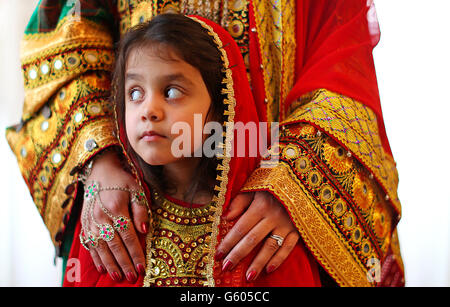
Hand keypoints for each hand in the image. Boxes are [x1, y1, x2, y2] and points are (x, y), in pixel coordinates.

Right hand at [80, 149, 148, 281]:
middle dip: (124, 263)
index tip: (142, 266)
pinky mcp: (84, 224)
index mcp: (116, 209)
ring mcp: (90, 222)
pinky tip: (101, 267)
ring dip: (109, 264)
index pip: (128, 237)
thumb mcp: (136, 190)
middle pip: (114, 246)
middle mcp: (101, 218)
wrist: (98, 171)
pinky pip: (89, 244)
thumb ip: (141, 210)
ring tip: (118, 276)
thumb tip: (144, 231)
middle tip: (132, 277)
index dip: (135, 253)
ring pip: (100, 248)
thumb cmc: (121, 181)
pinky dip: (95, 257)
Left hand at [215, 191, 299, 281]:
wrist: (301, 179)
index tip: (218, 254)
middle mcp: (272, 217)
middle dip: (238, 255)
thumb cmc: (273, 182)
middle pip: (252, 239)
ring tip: (248, 276)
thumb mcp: (254, 186)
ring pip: (270, 246)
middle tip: (226, 267)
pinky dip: (279, 259)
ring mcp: (287, 224)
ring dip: (258, 262)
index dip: (228, 242)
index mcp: (260, 206)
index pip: (240, 228)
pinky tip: (269, 269)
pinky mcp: (298, 229)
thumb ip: (239, 201)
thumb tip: (225, 218)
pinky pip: (288, 247)